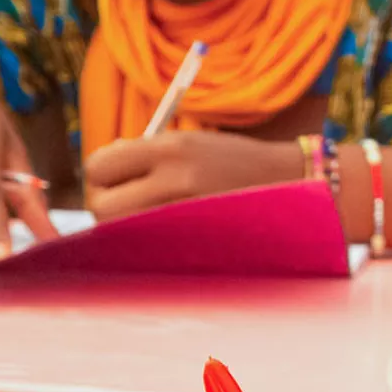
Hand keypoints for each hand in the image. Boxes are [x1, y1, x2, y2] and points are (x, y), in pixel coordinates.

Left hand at [83, 131, 304, 222]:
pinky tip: (167, 232)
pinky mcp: (194, 243)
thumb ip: (144, 153)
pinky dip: (147, 243)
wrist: (293, 184)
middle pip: (100, 205)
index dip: (102, 173)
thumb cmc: (235, 162)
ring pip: (119, 233)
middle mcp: (175, 179)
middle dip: (107, 205)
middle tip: (128, 202)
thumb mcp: (190, 142)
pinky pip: (146, 250)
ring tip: (151, 216)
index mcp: (171, 147)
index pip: (98, 165)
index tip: (117, 177)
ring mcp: (185, 215)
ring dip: (124, 227)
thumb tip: (100, 169)